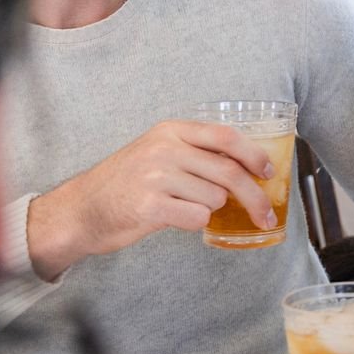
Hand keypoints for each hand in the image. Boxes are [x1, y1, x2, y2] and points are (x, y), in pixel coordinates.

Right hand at [26, 120, 275, 279]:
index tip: (270, 172)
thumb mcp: (158, 151)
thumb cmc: (126, 182)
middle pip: (229, 172)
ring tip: (186, 206)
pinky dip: (194, 223)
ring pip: (214, 198)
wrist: (83, 208)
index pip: (226, 136)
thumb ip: (196, 153)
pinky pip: (196, 218)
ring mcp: (156, 176)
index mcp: (171, 130)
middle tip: (267, 215)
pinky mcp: (149, 206)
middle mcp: (164, 148)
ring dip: (211, 209)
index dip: (255, 155)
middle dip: (255, 197)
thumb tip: (247, 166)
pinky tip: (175, 218)